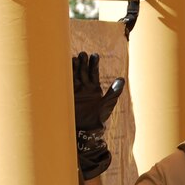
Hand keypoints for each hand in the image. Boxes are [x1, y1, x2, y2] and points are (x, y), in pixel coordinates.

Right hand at [72, 52, 124, 178]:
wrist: (85, 131)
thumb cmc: (98, 119)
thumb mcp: (107, 104)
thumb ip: (114, 91)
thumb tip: (121, 79)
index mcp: (94, 89)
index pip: (93, 73)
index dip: (94, 64)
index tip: (94, 55)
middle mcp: (84, 88)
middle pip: (83, 71)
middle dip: (83, 63)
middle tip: (83, 54)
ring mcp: (74, 91)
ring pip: (73, 75)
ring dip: (74, 67)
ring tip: (75, 57)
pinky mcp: (67, 96)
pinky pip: (65, 83)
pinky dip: (64, 76)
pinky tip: (63, 67)